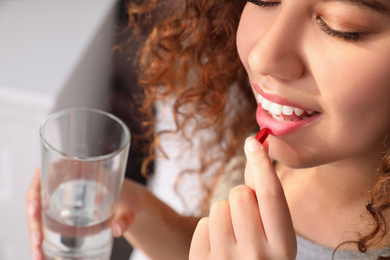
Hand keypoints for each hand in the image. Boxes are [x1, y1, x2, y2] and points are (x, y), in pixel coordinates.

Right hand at [25, 169, 134, 259]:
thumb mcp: (130, 206)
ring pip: (37, 214)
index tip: (35, 209)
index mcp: (76, 171)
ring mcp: (59, 198)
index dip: (35, 191)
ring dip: (33, 234)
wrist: (131, 203)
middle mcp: (63, 182)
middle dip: (33, 222)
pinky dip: (39, 239)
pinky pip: (43, 223)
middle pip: (36, 199)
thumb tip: (117, 230)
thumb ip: (126, 218)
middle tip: (38, 242)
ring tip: (38, 255)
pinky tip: (40, 254)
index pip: (45, 175)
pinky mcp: (60, 212)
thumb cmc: (129, 197)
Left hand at [189, 137, 296, 259]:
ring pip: (219, 207)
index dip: (262, 164)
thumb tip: (257, 153)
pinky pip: (203, 224)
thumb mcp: (275, 238)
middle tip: (247, 221)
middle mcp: (257, 256)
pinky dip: (210, 231)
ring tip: (234, 238)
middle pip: (240, 194)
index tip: (253, 141)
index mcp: (283, 247)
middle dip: (241, 199)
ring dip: (225, 216)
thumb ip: (267, 201)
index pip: (271, 195)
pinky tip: (220, 249)